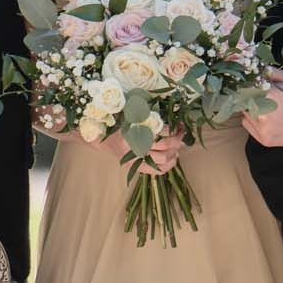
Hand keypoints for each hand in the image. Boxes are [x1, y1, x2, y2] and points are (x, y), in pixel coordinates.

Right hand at [52, 123, 181, 173]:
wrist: (101, 141)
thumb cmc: (117, 124)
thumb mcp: (129, 114)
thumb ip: (144, 112)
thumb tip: (167, 113)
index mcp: (133, 131)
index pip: (159, 132)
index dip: (172, 129)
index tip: (178, 123)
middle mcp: (135, 147)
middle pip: (165, 145)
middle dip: (177, 139)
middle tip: (181, 133)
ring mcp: (136, 159)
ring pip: (164, 158)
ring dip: (176, 150)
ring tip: (179, 143)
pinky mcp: (137, 168)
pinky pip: (157, 171)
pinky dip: (169, 165)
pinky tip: (174, 157)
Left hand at [241, 70, 282, 147]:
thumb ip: (267, 72)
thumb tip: (250, 66)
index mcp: (269, 95)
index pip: (243, 87)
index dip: (244, 83)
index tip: (247, 81)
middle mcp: (263, 114)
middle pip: (241, 101)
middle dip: (248, 95)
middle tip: (260, 93)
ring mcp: (263, 129)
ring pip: (244, 112)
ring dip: (250, 107)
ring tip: (267, 106)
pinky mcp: (265, 140)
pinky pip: (248, 125)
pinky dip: (253, 120)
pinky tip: (268, 117)